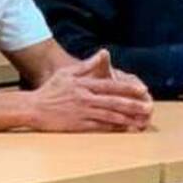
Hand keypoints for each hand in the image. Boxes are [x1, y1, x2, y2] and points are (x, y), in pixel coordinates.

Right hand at [28, 50, 152, 131]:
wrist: (33, 108)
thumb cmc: (50, 90)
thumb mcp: (67, 73)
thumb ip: (87, 64)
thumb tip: (102, 53)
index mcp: (85, 85)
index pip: (111, 85)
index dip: (128, 88)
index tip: (142, 89)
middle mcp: (86, 98)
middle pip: (114, 102)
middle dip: (133, 105)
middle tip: (149, 107)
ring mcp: (83, 113)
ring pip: (110, 115)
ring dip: (128, 118)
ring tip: (142, 121)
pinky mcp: (79, 125)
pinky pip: (100, 127)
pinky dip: (114, 128)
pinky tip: (125, 129)